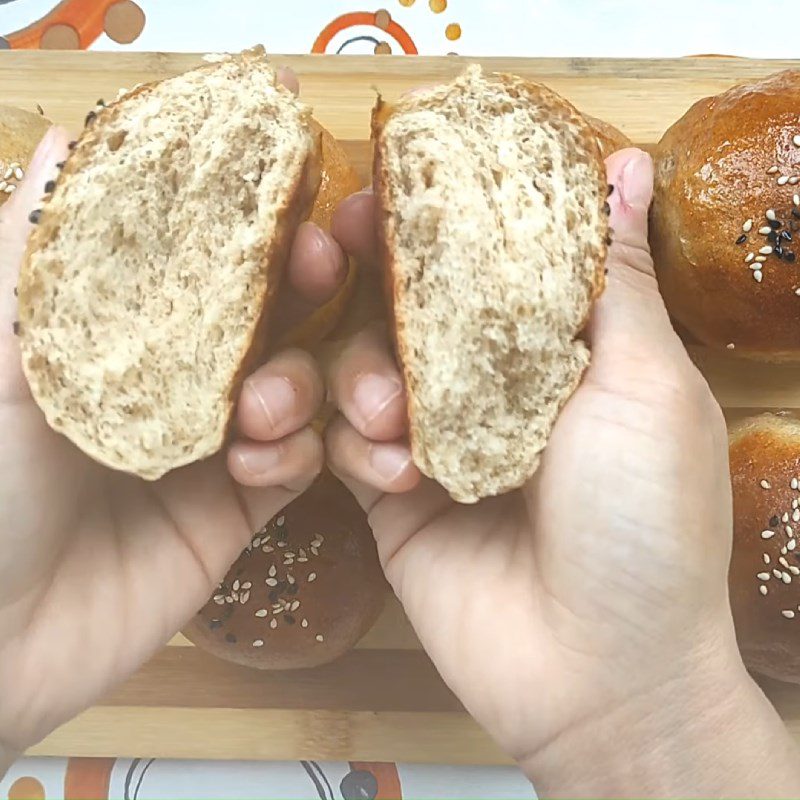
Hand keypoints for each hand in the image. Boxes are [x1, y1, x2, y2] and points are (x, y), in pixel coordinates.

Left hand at [0, 70, 343, 762]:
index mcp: (125, 334)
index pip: (203, 259)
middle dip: (300, 283)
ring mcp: (216, 443)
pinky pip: (298, 463)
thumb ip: (33, 255)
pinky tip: (256, 467)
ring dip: (297, 381)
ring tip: (262, 410)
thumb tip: (65, 134)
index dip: (248, 215)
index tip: (293, 169)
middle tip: (319, 262)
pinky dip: (294, 453)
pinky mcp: (241, 506)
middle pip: (266, 313)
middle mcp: (179, 379)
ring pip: (297, 384)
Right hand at [327, 150, 799, 796]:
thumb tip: (620, 170)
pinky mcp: (391, 498)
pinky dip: (352, 447)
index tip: (388, 181)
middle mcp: (489, 387)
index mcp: (554, 350)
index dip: (435, 218)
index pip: (481, 260)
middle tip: (334, 242)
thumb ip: (614, 278)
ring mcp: (434, 441)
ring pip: (363, 368)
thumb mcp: (645, 384)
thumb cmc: (645, 523)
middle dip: (370, 275)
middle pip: (409, 305)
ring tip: (389, 419)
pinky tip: (392, 475)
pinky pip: (342, 445)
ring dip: (362, 377)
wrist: (599, 673)